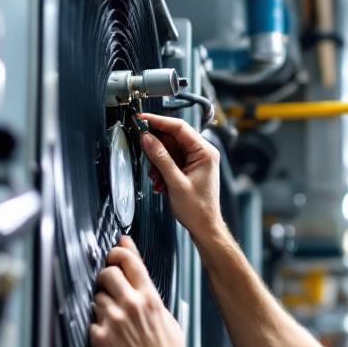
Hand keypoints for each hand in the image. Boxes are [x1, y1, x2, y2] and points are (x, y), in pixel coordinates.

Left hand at [90, 235, 191, 346]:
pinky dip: (97, 327)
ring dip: (101, 305)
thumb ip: (153, 298)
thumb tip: (144, 283)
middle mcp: (130, 305)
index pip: (130, 261)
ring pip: (96, 298)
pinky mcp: (100, 337)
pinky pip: (91, 321)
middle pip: (107, 273)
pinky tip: (109, 337)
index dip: (119, 251)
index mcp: (149, 298)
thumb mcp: (168, 320)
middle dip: (106, 278)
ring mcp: (114, 321)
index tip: (115, 250)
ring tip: (114, 321)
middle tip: (109, 287)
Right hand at [138, 113, 222, 240]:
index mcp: (205, 151)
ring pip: (169, 149)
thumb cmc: (198, 209)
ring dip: (158, 162)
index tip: (142, 120)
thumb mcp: (175, 182)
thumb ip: (160, 158)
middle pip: (173, 137)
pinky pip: (171, 160)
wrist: (204, 226)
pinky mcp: (190, 167)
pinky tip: (161, 182)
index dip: (158, 121)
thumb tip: (147, 138)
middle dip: (156, 148)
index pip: (179, 127)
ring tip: (156, 177)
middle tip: (143, 150)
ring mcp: (196, 160)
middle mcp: (203, 152)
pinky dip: (162, 169)